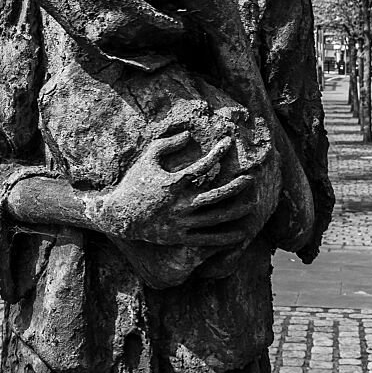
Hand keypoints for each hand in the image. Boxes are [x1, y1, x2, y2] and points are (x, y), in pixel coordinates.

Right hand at [91, 124, 260, 248]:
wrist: (118, 216)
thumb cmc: (134, 183)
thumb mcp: (147, 158)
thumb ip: (168, 143)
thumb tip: (189, 134)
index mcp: (173, 183)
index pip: (202, 166)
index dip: (217, 152)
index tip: (229, 142)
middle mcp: (179, 204)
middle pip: (215, 195)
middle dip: (236, 186)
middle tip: (251, 177)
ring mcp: (180, 222)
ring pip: (215, 218)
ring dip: (236, 211)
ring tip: (253, 204)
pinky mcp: (179, 236)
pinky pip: (207, 239)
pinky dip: (225, 237)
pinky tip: (241, 234)